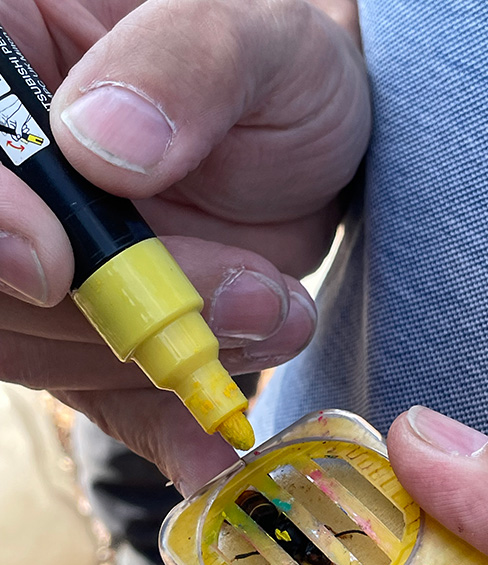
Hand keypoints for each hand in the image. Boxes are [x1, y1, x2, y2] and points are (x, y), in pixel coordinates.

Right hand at [0, 0, 369, 490]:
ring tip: (270, 313)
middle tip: (244, 300)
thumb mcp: (259, 37)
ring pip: (34, 349)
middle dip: (101, 316)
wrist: (308, 142)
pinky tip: (205, 448)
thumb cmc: (279, 73)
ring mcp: (45, 263)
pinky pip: (100, 395)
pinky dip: (153, 426)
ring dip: (153, 361)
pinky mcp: (94, 330)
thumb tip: (104, 142)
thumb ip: (187, 65)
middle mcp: (15, 178)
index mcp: (14, 68)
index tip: (54, 269)